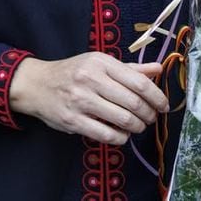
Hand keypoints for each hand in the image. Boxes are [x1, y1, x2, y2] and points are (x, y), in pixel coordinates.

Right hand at [9, 52, 167, 144]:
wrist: (36, 84)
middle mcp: (91, 79)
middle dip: (149, 114)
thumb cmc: (72, 73)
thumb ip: (129, 68)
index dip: (157, 96)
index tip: (164, 105)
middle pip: (134, 102)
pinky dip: (121, 137)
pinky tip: (122, 134)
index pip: (139, 82)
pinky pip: (107, 134)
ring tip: (138, 126)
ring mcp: (81, 100)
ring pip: (123, 120)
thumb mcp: (98, 63)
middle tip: (151, 118)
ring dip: (137, 127)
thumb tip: (158, 69)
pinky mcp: (73, 120)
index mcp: (100, 62)